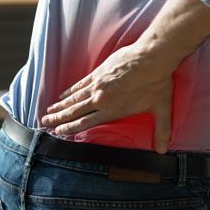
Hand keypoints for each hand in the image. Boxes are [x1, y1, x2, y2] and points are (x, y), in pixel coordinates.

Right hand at [41, 43, 175, 153]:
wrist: (152, 57)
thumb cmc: (157, 83)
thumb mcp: (162, 110)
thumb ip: (161, 131)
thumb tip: (164, 151)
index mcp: (112, 111)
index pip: (85, 123)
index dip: (70, 128)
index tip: (58, 132)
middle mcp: (101, 100)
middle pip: (74, 112)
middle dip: (58, 119)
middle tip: (45, 122)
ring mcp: (97, 85)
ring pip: (74, 99)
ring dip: (60, 106)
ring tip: (49, 110)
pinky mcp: (98, 72)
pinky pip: (79, 84)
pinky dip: (69, 91)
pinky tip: (62, 94)